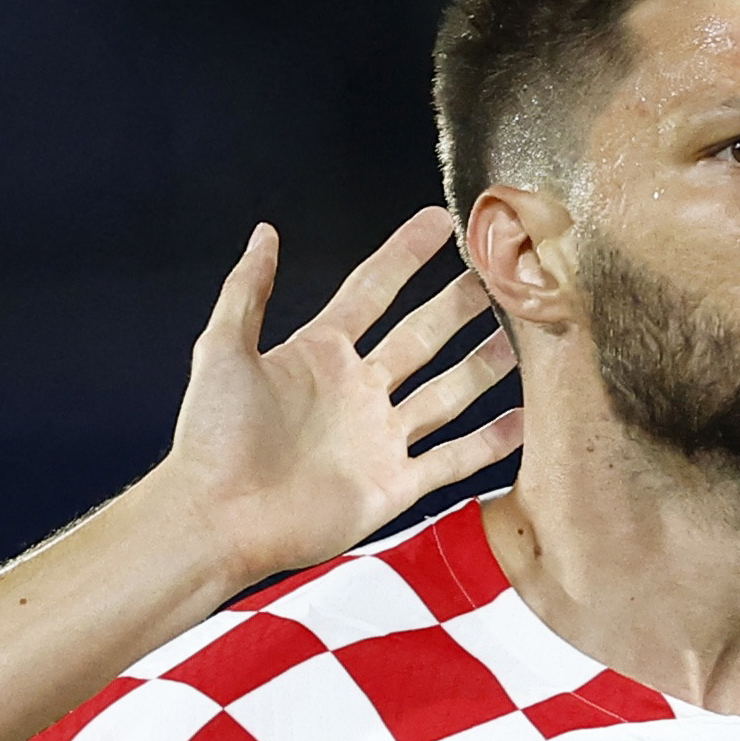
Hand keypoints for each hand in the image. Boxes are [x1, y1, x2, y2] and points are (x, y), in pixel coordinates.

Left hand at [153, 208, 521, 588]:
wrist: (217, 519)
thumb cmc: (212, 438)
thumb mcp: (223, 350)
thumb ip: (247, 290)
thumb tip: (265, 232)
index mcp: (319, 354)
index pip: (373, 290)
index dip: (405, 255)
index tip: (442, 220)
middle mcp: (357, 391)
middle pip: (422, 336)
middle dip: (461, 304)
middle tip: (505, 273)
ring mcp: (379, 439)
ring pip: (448, 392)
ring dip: (485, 364)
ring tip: (526, 336)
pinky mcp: (393, 486)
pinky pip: (452, 459)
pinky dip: (491, 442)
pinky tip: (526, 419)